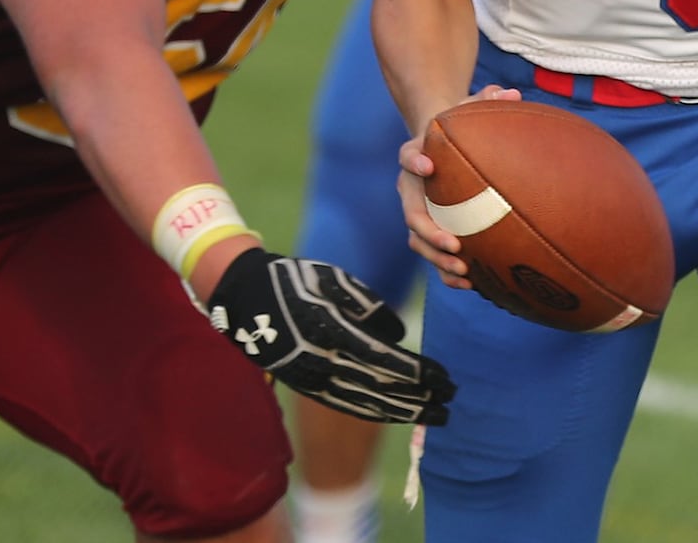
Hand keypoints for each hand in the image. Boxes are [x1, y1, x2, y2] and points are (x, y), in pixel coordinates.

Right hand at [205, 248, 454, 425]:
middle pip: (382, 388)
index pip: (387, 361)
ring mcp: (315, 380)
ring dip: (404, 412)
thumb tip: (399, 336)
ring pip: (367, 404)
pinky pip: (349, 405)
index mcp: (334, 332)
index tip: (445, 379)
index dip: (419, 373)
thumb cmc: (295, 281)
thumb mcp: (334, 280)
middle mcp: (326, 362)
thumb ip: (370, 307)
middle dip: (420, 397)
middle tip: (451, 402)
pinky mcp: (309, 387)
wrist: (247, 299)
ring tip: (433, 416)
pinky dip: (377, 412)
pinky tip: (398, 414)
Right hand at [399, 84, 520, 287]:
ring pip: (418, 240)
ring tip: (463, 273)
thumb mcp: (469, 108)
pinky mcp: (430, 229)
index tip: (428, 165)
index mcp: (417, 154)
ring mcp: (419, 211)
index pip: (407, 156)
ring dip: (437, 259)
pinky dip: (447, 271)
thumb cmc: (458, 126)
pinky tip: (473, 286)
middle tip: (454, 245)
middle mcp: (411, 186)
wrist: (441, 144)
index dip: (414, 160)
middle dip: (429, 231)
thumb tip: (512, 94)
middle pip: (411, 212)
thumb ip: (487, 100)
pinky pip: (433, 254)